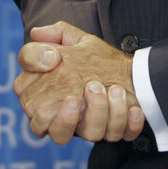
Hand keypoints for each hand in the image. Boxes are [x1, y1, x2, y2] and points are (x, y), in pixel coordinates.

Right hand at [14, 22, 145, 143]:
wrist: (132, 68)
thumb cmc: (96, 59)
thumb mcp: (75, 41)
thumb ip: (54, 35)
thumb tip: (36, 33)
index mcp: (52, 101)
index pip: (34, 115)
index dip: (37, 104)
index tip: (54, 75)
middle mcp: (71, 119)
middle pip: (59, 132)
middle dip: (71, 115)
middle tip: (90, 86)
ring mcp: (95, 127)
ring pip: (90, 135)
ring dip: (102, 113)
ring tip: (113, 89)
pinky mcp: (118, 130)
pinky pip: (122, 135)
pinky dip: (128, 122)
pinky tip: (133, 107)